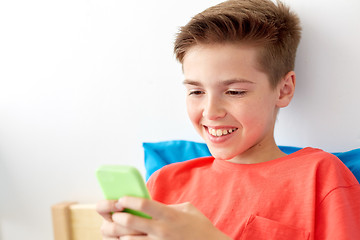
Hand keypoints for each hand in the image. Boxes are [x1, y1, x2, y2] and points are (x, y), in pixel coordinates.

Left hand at [106, 196, 231, 239]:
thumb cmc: (200, 226)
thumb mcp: (187, 209)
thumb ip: (167, 205)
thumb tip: (149, 204)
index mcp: (169, 215)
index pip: (144, 204)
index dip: (129, 200)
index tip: (121, 198)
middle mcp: (162, 230)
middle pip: (130, 222)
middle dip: (117, 216)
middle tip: (114, 213)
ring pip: (128, 239)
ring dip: (118, 233)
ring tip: (117, 228)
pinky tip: (125, 238)